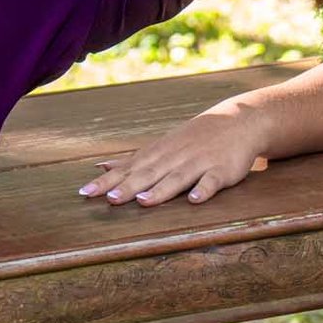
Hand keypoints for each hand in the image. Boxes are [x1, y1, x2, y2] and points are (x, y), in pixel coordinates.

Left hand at [77, 106, 269, 206]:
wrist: (238, 121)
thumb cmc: (194, 138)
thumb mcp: (162, 146)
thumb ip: (134, 160)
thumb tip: (102, 167)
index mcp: (159, 153)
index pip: (128, 168)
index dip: (107, 181)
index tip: (85, 192)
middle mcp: (175, 157)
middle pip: (147, 174)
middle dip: (127, 187)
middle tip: (107, 200)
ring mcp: (198, 162)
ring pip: (177, 178)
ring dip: (161, 190)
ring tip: (143, 202)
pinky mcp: (221, 170)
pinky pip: (212, 181)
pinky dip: (203, 190)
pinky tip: (195, 200)